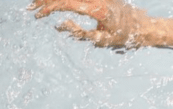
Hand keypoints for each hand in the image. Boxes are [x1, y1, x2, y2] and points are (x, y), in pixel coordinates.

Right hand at [28, 0, 147, 47]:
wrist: (142, 26)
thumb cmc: (123, 36)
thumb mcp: (102, 40)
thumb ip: (80, 33)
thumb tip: (60, 25)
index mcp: (96, 8)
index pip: (66, 4)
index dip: (49, 8)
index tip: (37, 16)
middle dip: (45, 0)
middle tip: (30, 9)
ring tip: (37, 4)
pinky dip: (63, 0)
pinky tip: (53, 3)